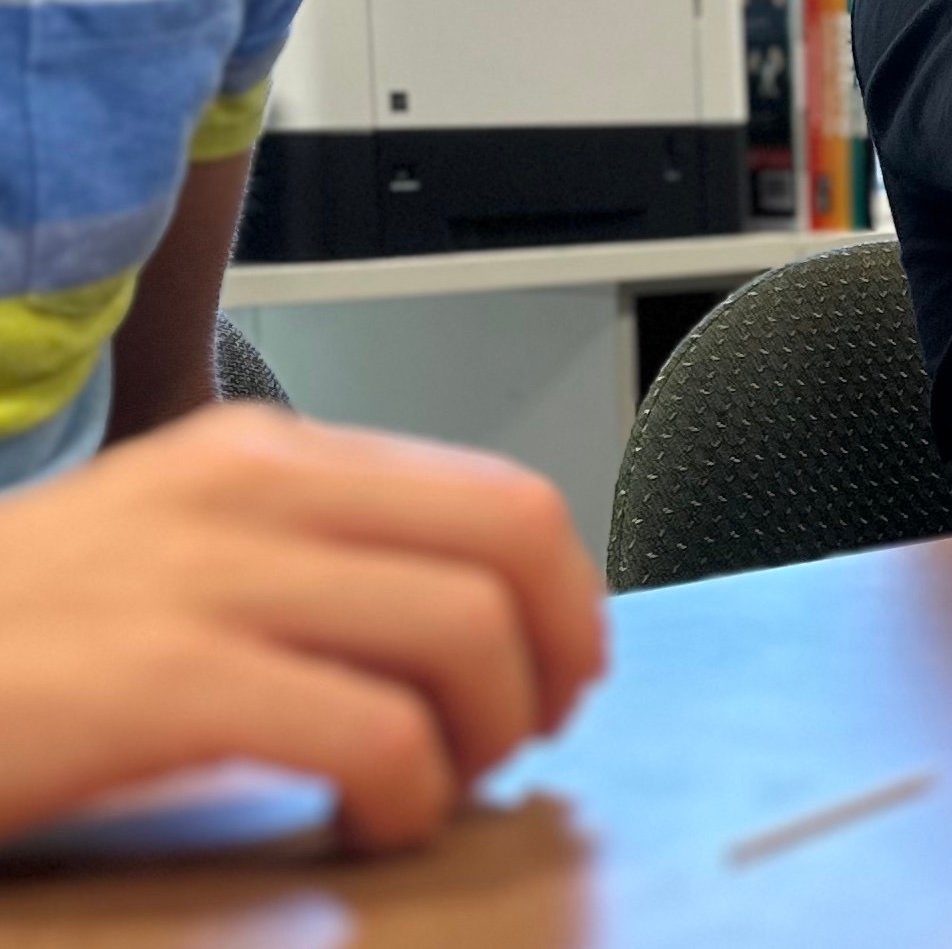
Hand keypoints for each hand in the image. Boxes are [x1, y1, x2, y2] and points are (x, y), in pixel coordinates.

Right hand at [0, 405, 607, 853]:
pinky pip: (374, 731)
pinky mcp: (161, 681)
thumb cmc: (14, 643)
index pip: (499, 496)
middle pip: (511, 543)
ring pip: (463, 630)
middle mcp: (253, 490)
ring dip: (485, 733)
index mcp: (266, 455)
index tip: (561, 676)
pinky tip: (366, 827)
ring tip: (431, 792)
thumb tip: (470, 622)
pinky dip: (408, 793)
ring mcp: (205, 577)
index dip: (566, 597)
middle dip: (555, 656)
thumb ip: (311, 560)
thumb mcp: (175, 553)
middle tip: (518, 742)